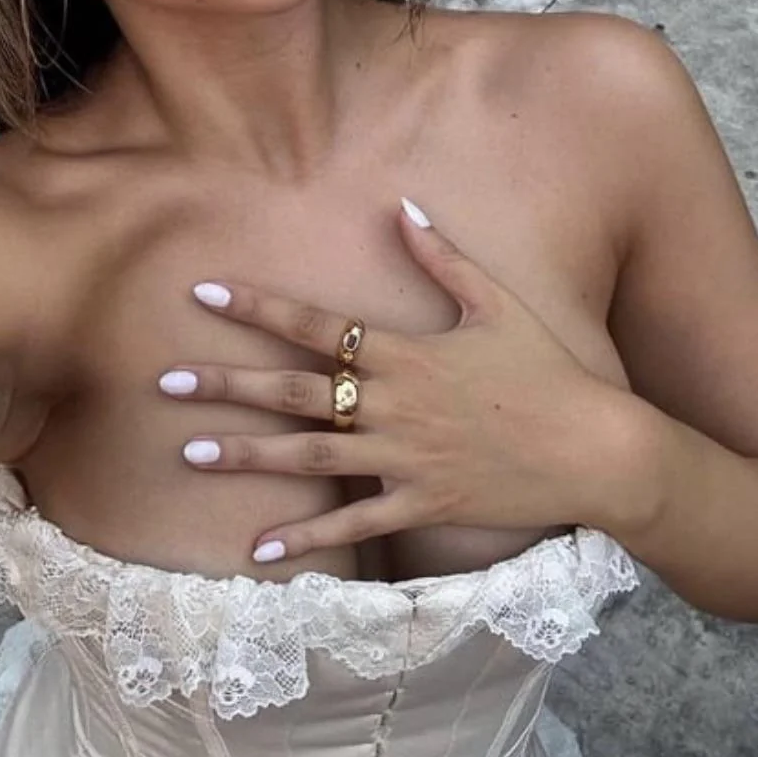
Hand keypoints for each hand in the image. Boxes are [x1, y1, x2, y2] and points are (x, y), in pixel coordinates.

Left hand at [161, 202, 637, 563]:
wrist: (592, 447)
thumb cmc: (544, 369)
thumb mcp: (495, 302)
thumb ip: (441, 256)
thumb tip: (400, 205)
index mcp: (402, 351)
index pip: (314, 324)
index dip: (256, 308)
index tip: (204, 294)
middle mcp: (390, 404)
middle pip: (292, 391)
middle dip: (226, 384)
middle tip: (165, 381)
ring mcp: (401, 457)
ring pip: (307, 456)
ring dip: (245, 454)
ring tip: (189, 452)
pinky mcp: (418, 503)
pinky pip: (352, 527)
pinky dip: (305, 539)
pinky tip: (257, 551)